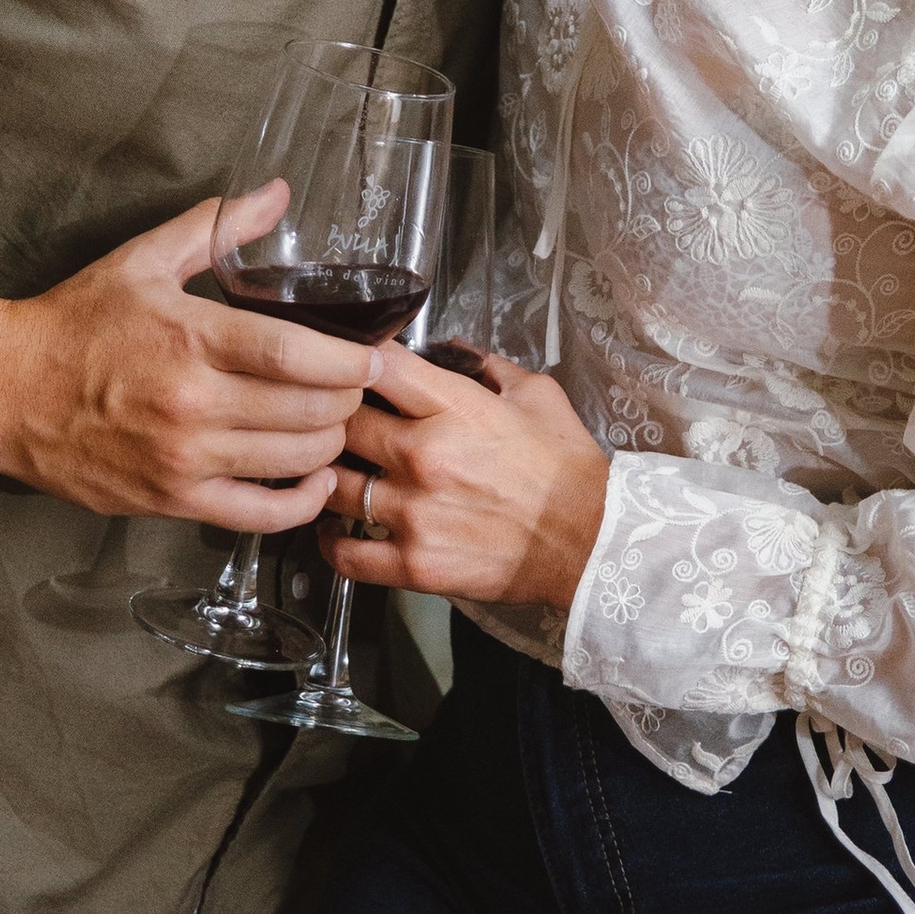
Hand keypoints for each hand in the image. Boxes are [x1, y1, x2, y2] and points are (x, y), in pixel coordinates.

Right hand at [0, 197, 368, 531]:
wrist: (2, 391)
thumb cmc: (73, 322)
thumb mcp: (143, 260)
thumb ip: (216, 228)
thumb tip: (276, 193)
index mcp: (191, 339)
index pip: (299, 355)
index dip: (353, 360)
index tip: (379, 354)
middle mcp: (193, 405)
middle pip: (310, 411)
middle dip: (349, 399)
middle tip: (358, 385)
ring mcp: (184, 459)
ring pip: (294, 461)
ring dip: (331, 442)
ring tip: (336, 421)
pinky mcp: (172, 500)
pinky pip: (260, 514)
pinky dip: (301, 501)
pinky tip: (314, 479)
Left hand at [323, 353, 609, 616]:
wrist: (591, 540)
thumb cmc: (567, 467)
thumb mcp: (538, 395)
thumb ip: (489, 366)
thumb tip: (453, 349)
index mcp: (452, 408)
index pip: (375, 365)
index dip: (350, 357)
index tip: (345, 360)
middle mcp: (421, 457)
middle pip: (339, 424)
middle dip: (329, 419)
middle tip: (324, 421)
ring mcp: (413, 513)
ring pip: (331, 487)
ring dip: (323, 478)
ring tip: (323, 474)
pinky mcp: (414, 564)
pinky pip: (348, 554)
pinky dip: (331, 543)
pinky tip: (332, 531)